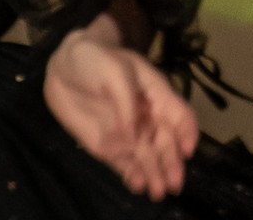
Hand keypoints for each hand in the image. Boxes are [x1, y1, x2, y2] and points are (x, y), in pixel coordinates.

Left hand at [44, 20, 197, 199]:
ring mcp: (128, 134)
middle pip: (166, 142)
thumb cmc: (94, 60)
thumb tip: (131, 135)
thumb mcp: (114, 70)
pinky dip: (134, 176)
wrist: (64, 69)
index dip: (187, 131)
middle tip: (174, 184)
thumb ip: (125, 101)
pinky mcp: (110, 147)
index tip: (187, 150)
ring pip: (149, 158)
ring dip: (156, 175)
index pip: (179, 114)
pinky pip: (126, 165)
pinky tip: (138, 186)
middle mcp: (147, 117)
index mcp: (155, 93)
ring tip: (158, 192)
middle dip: (172, 163)